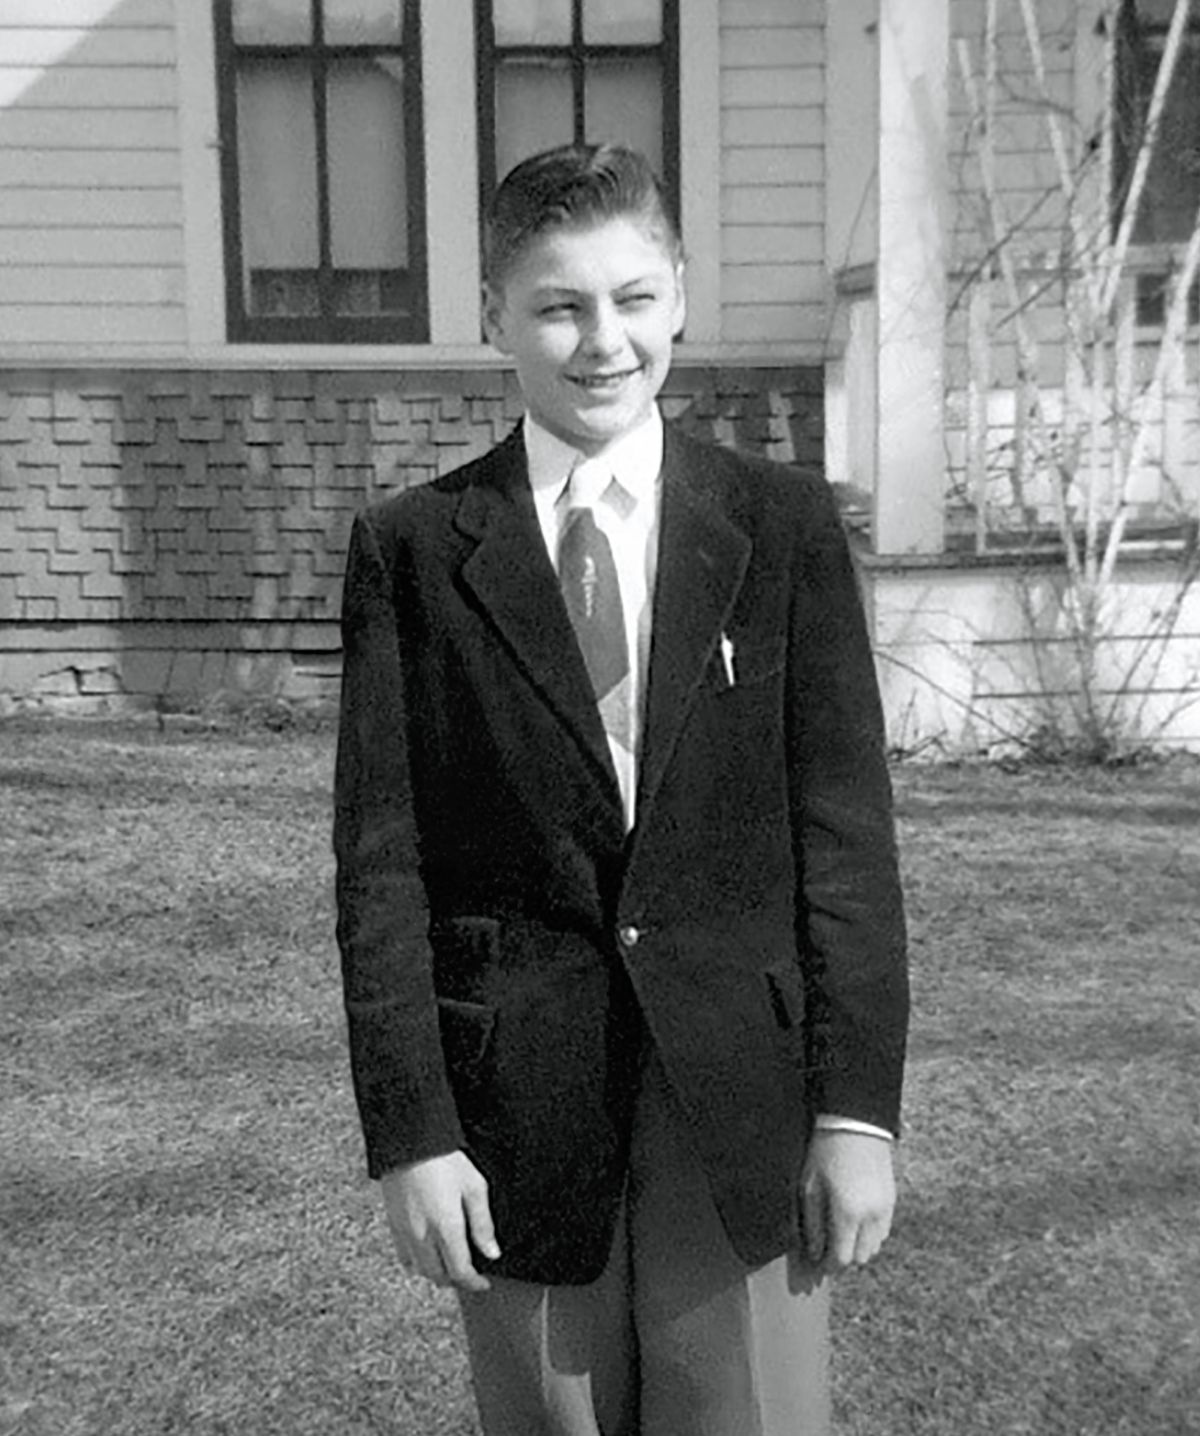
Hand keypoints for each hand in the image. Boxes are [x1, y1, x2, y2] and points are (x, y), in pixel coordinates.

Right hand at [381, 1150, 500, 1292]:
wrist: (409, 1141)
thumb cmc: (445, 1159)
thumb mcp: (474, 1186)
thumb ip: (483, 1223)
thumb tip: (491, 1253)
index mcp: (446, 1227)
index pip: (460, 1271)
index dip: (474, 1282)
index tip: (483, 1282)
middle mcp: (423, 1235)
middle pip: (438, 1276)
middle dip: (456, 1281)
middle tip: (469, 1275)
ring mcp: (405, 1232)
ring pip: (420, 1270)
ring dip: (437, 1274)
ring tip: (450, 1265)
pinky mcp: (393, 1224)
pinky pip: (405, 1257)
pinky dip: (418, 1263)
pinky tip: (428, 1252)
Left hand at [799, 1130, 895, 1272]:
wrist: (856, 1123)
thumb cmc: (826, 1152)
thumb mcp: (810, 1186)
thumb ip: (813, 1224)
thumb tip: (815, 1252)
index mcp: (848, 1214)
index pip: (842, 1259)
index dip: (828, 1264)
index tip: (817, 1259)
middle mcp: (871, 1217)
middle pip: (860, 1258)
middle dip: (843, 1257)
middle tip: (827, 1246)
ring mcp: (885, 1209)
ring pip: (874, 1247)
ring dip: (858, 1246)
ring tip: (840, 1232)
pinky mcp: (892, 1200)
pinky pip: (883, 1231)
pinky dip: (870, 1234)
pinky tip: (855, 1220)